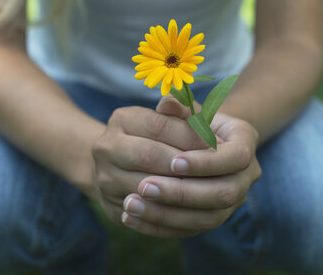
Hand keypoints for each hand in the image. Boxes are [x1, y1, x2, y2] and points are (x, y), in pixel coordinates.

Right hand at [91, 104, 209, 226]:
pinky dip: (169, 215)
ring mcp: (104, 179)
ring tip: (210, 191)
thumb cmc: (158, 135)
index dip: (191, 136)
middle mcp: (105, 147)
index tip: (218, 144)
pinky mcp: (110, 206)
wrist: (120, 165)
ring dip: (181, 191)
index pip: (160, 125)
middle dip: (186, 164)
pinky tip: (194, 211)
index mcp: (121, 119)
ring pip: (146, 188)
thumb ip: (182, 110)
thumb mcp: (169, 118)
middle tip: (217, 170)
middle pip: (150, 156)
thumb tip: (189, 105)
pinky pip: (143, 215)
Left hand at [120, 96, 261, 237]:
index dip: (205, 162)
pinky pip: (187, 231)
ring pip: (205, 219)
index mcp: (245, 143)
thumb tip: (166, 103)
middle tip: (144, 186)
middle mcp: (246, 176)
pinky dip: (157, 226)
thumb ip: (178, 107)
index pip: (235, 158)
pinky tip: (129, 218)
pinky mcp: (210, 219)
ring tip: (130, 204)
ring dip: (166, 214)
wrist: (200, 145)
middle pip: (223, 194)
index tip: (173, 162)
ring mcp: (231, 203)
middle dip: (182, 192)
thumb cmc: (192, 122)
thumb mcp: (186, 110)